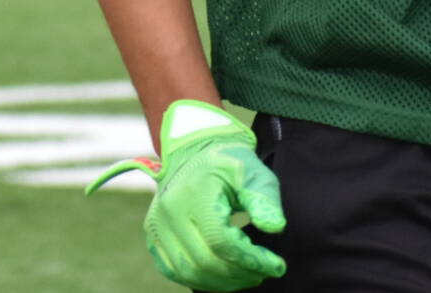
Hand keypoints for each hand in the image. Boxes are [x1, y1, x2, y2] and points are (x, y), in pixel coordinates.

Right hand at [86, 100, 286, 290]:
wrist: (193, 151)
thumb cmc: (228, 163)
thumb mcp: (251, 171)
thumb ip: (264, 197)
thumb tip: (274, 227)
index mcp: (193, 194)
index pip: (222, 241)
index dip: (252, 260)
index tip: (277, 265)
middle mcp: (168, 211)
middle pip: (206, 262)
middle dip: (241, 274)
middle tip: (264, 271)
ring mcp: (156, 225)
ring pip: (189, 273)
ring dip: (223, 282)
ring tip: (247, 275)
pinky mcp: (153, 236)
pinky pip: (174, 271)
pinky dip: (200, 280)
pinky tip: (223, 275)